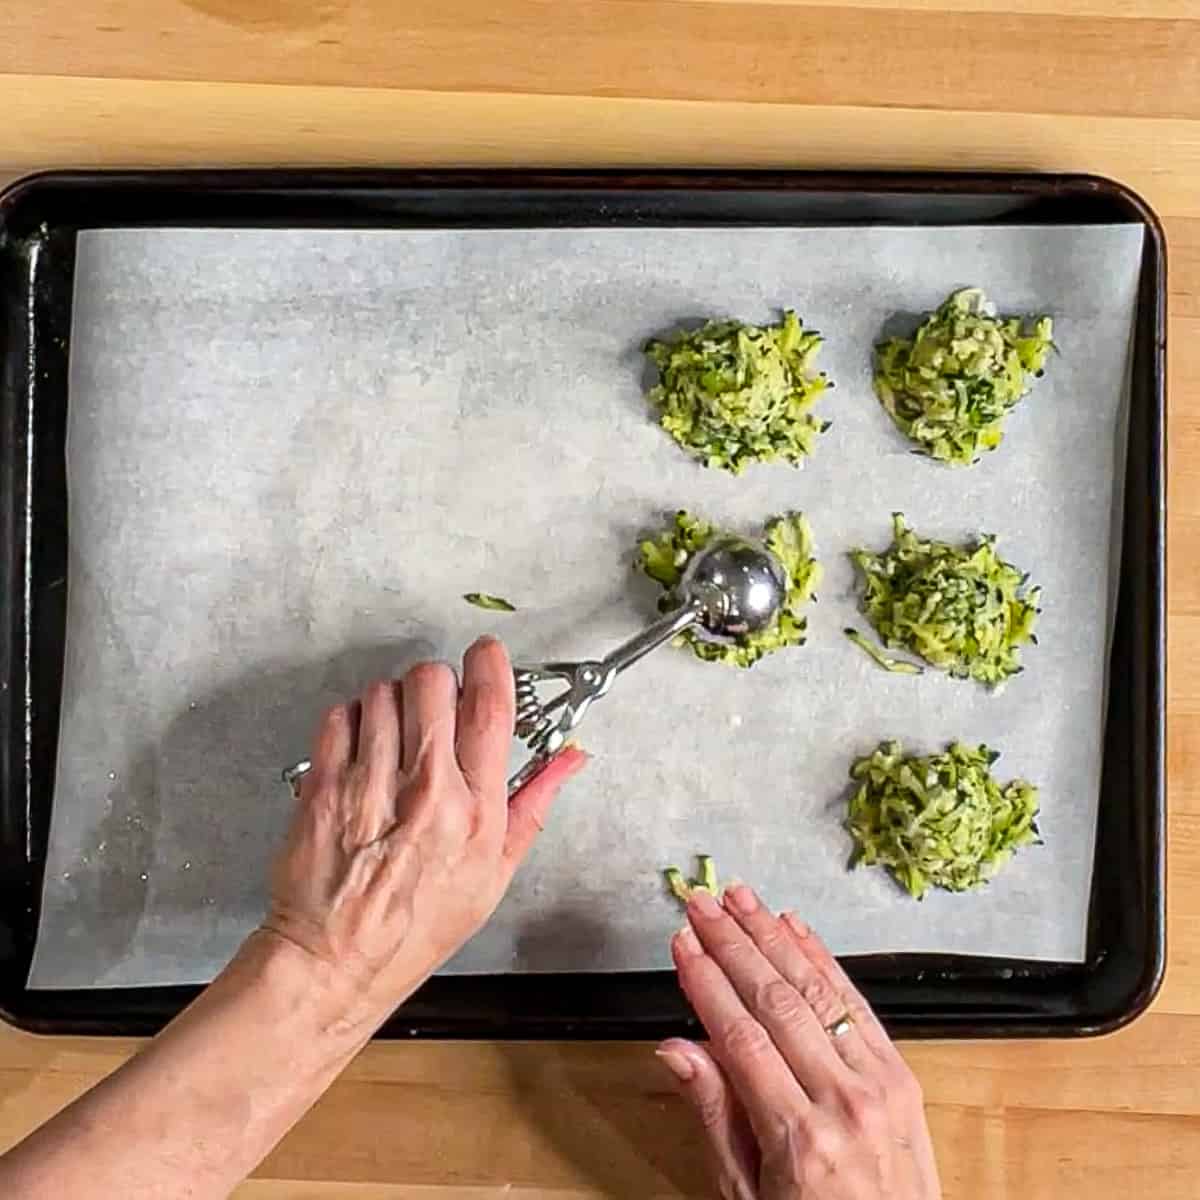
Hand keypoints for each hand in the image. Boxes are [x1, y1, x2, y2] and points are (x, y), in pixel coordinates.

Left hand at [261, 636, 585, 1029]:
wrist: (335, 961)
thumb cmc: (416, 924)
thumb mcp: (494, 872)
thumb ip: (534, 803)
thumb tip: (571, 758)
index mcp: (476, 813)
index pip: (490, 710)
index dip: (491, 667)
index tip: (486, 655)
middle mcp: (426, 794)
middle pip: (434, 684)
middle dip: (437, 683)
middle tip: (434, 707)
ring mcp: (370, 788)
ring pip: (384, 693)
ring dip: (392, 702)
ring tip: (395, 737)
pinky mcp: (323, 788)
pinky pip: (340, 715)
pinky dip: (352, 719)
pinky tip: (362, 749)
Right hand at [658, 887, 940, 1199]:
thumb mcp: (747, 1195)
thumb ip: (714, 1115)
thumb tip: (674, 1049)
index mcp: (799, 1140)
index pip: (741, 1038)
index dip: (707, 983)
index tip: (682, 943)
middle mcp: (844, 1102)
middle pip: (776, 1001)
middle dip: (733, 944)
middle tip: (702, 904)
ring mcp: (879, 1085)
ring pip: (816, 991)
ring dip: (774, 936)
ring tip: (741, 899)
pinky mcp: (901, 1074)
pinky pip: (856, 1004)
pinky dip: (824, 960)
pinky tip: (795, 928)